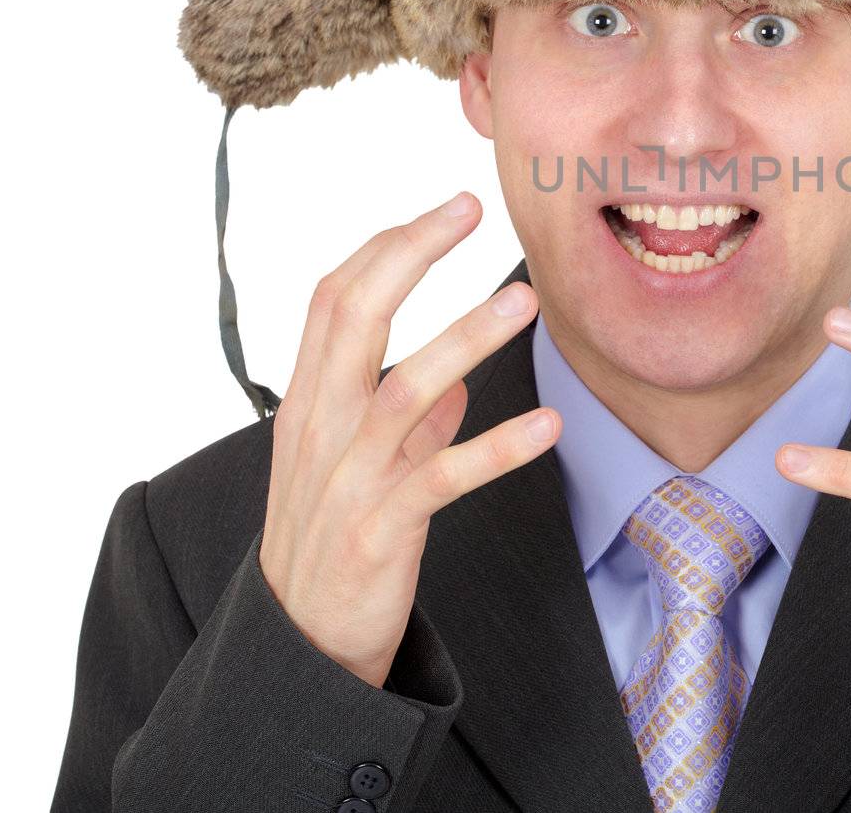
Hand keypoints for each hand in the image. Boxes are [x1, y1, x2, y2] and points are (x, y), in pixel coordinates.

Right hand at [260, 191, 555, 689]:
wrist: (301, 643)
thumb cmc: (333, 537)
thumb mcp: (354, 463)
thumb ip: (404, 420)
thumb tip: (453, 383)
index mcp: (310, 400)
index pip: (335, 298)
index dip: (388, 246)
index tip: (445, 208)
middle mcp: (321, 426)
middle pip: (356, 317)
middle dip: (412, 255)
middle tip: (469, 209)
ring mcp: (348, 477)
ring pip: (405, 390)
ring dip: (467, 339)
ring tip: (525, 300)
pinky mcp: (380, 529)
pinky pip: (442, 479)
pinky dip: (497, 449)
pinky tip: (549, 428)